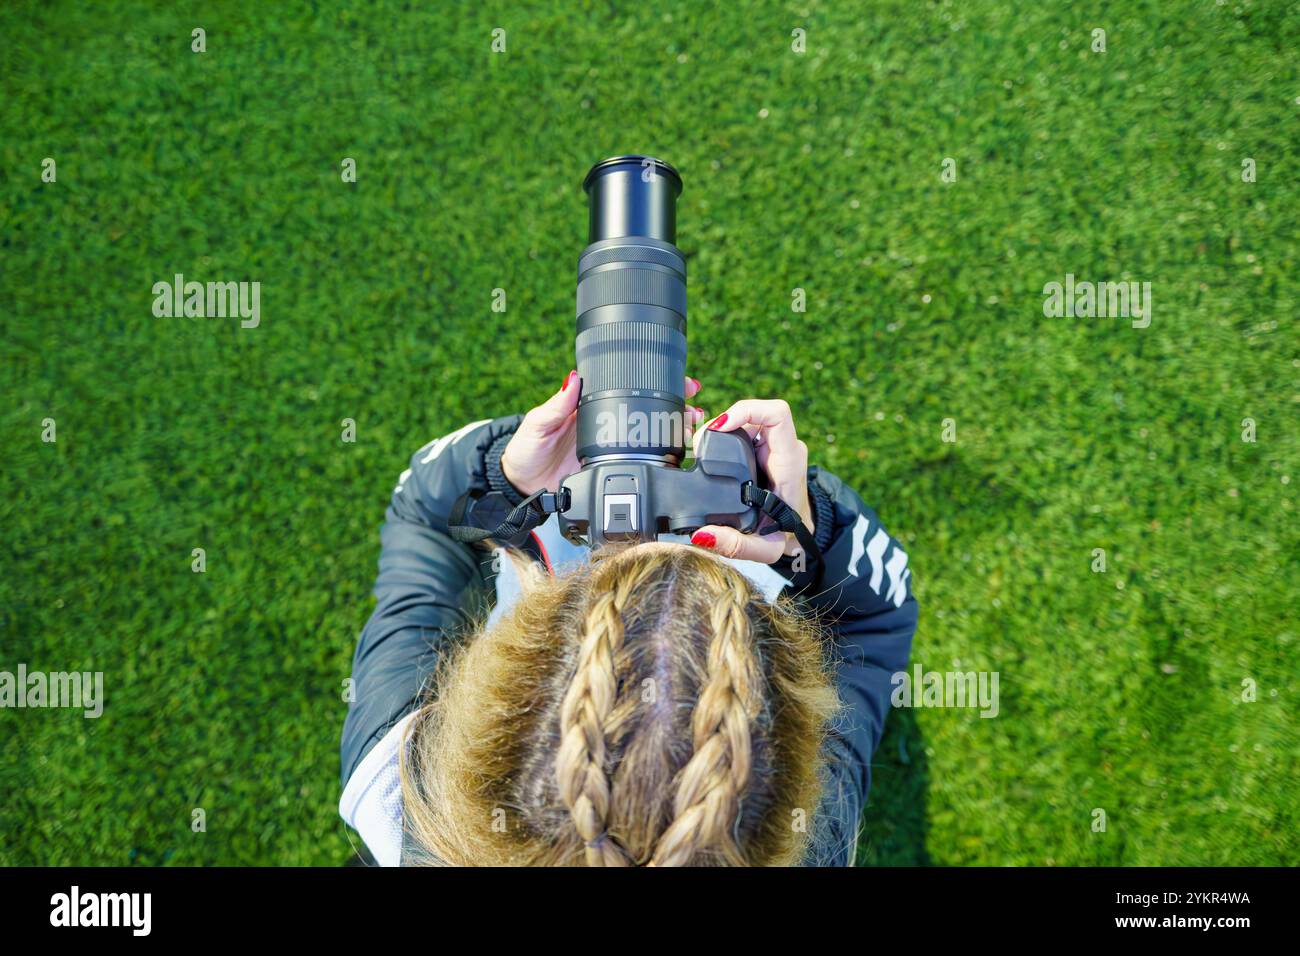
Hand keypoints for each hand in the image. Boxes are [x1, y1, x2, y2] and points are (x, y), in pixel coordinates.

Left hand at [500, 370, 705, 496]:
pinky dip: (661, 456)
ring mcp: (612, 446)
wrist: (521, 485)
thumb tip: (573, 379)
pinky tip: (677, 452)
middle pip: (647, 409)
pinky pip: (640, 460)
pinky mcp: (611, 468)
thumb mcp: (537, 424)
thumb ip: (556, 405)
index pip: (626, 387)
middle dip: (675, 404)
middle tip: (694, 403)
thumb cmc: (525, 449)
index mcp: (589, 405)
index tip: (677, 379)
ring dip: (673, 428)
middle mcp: (606, 423)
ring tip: (692, 425)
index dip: (653, 381)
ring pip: (650, 433)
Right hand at [688, 399, 812, 563]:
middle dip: (723, 421)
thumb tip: (702, 534)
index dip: (747, 411)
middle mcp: (784, 450)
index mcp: (789, 464)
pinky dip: (726, 433)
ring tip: (700, 447)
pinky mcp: (764, 449)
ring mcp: (775, 447)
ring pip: (748, 420)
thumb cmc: (787, 537)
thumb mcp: (764, 549)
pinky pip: (746, 428)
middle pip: (754, 414)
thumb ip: (735, 545)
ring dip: (723, 427)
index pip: (777, 416)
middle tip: (699, 444)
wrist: (801, 534)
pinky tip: (710, 448)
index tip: (720, 427)